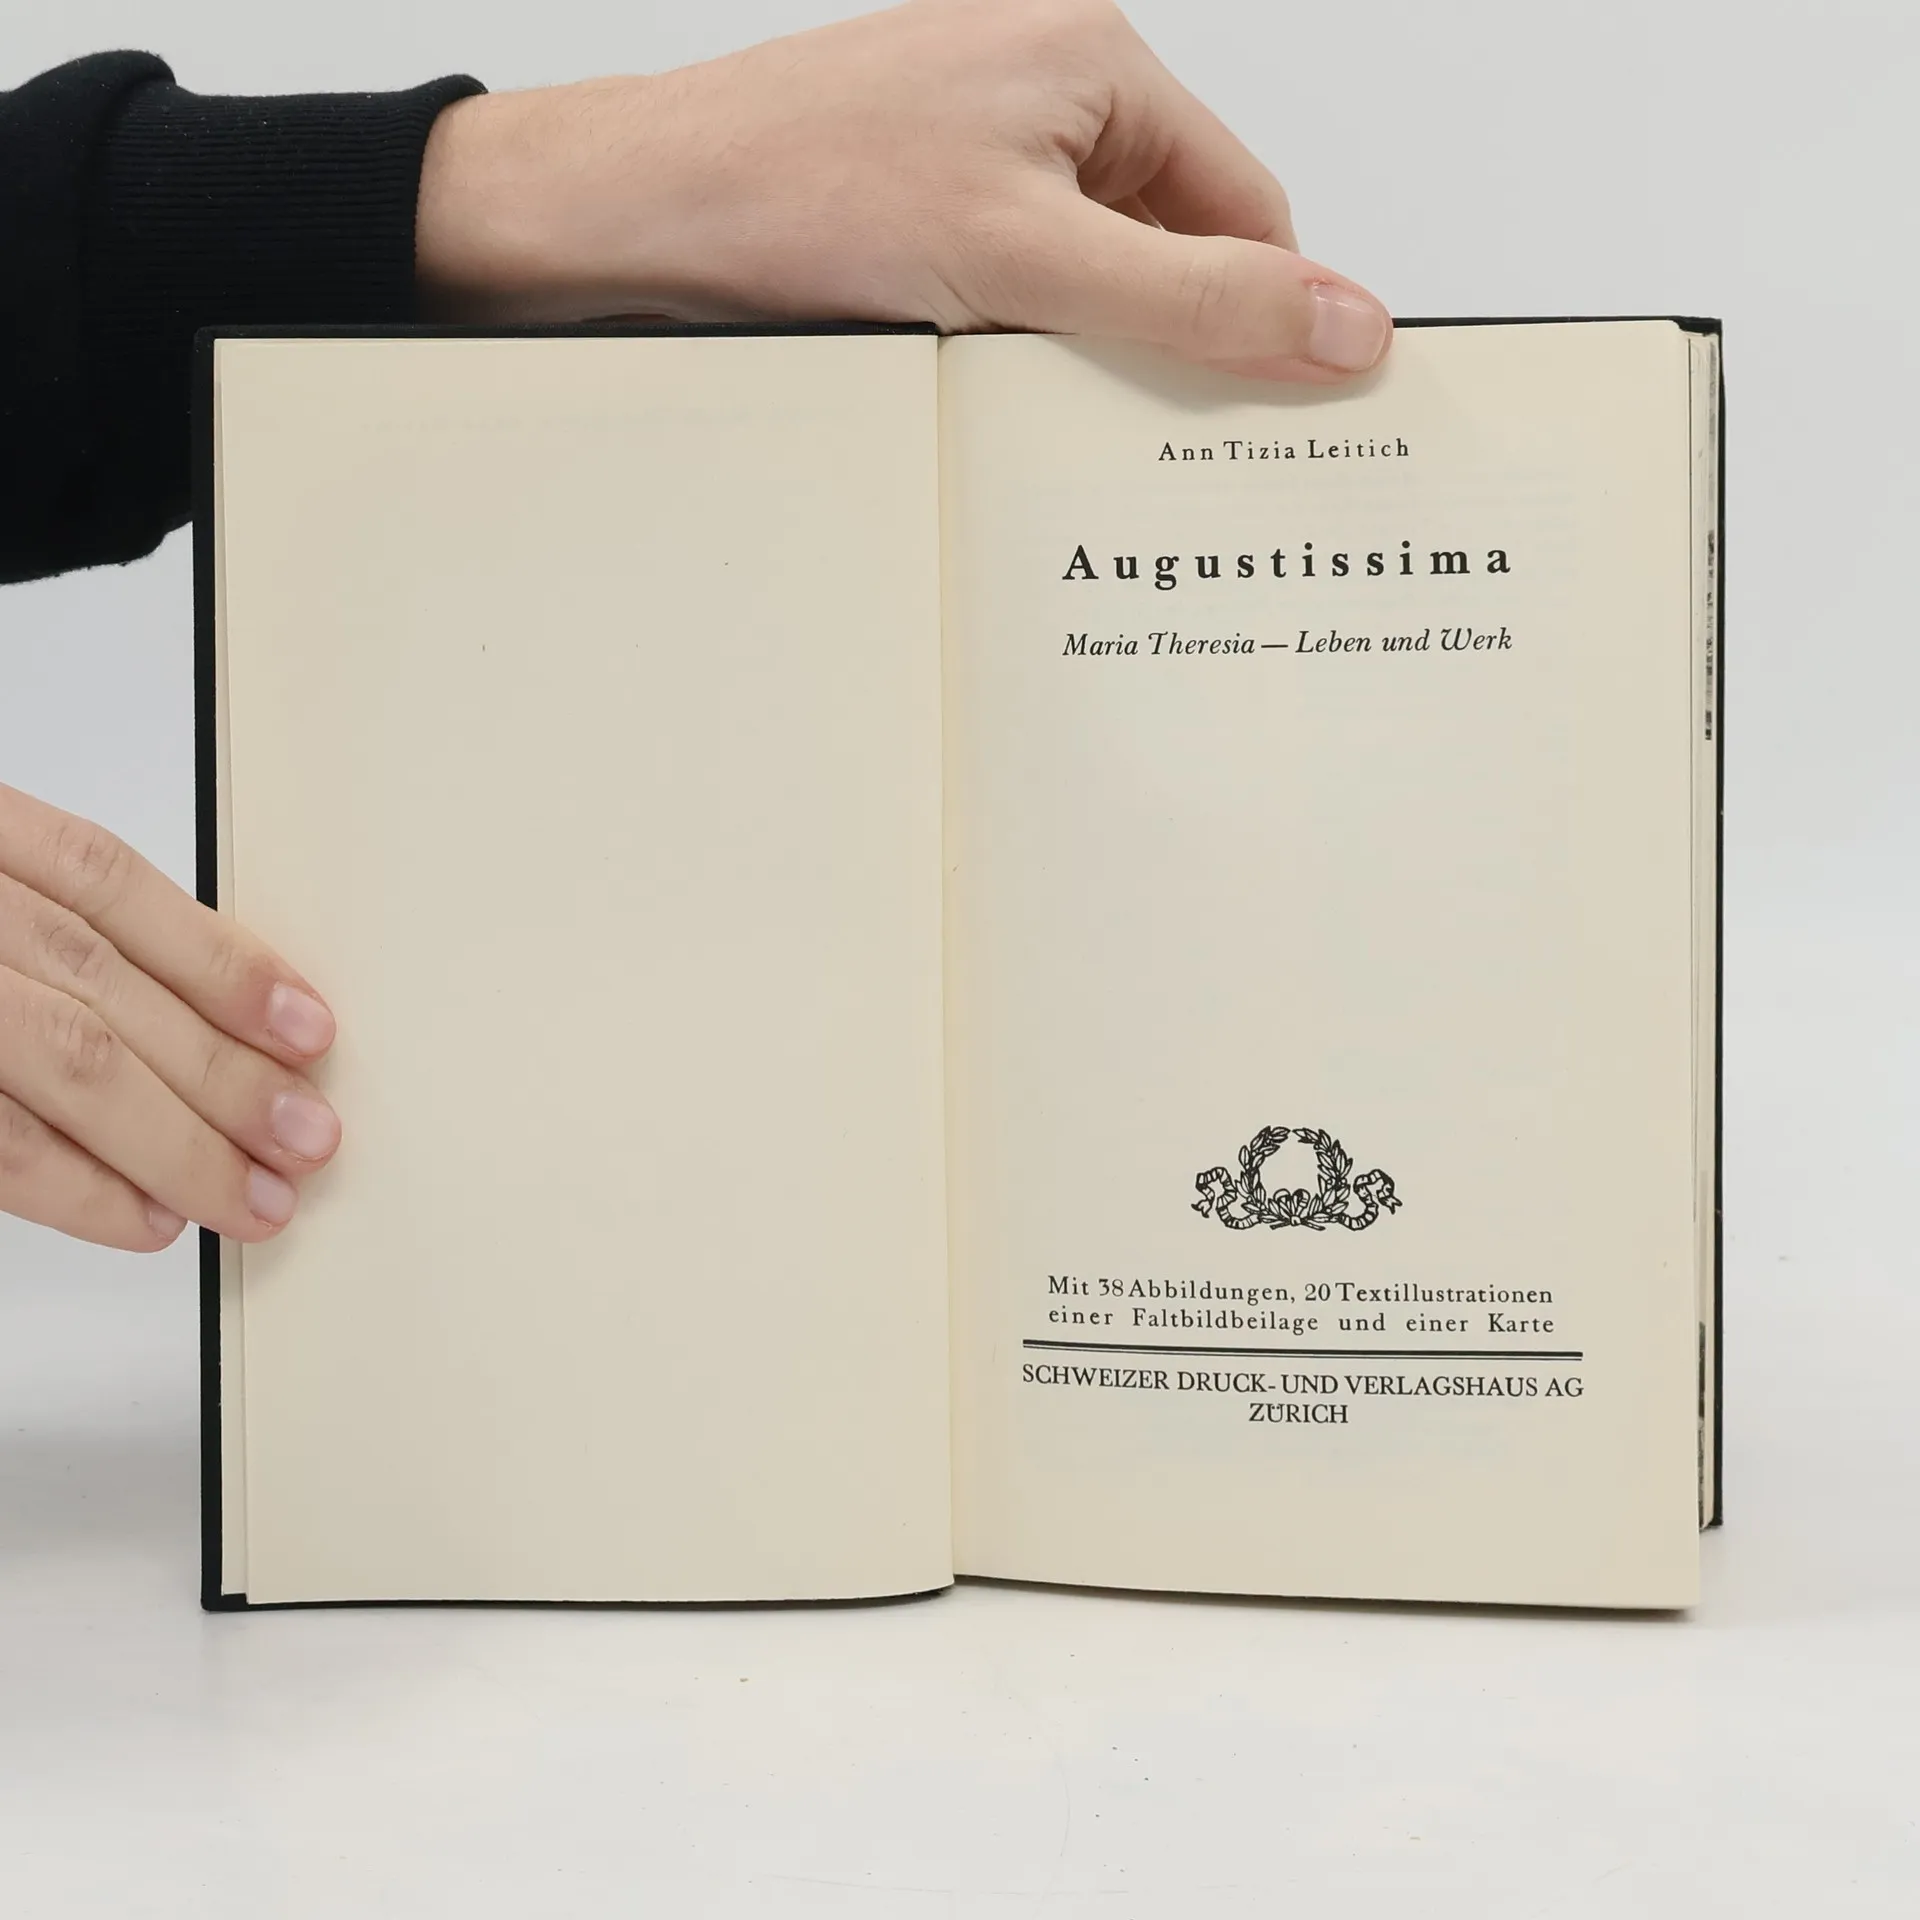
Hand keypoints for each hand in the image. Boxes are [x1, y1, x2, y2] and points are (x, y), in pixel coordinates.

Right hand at [0, 785, 339, 1250]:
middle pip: (101, 990)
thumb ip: (41, 919)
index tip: (309, 1027)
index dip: (221, 959)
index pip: (110, 886)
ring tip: (250, 1199)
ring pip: (59, 1061)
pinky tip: (145, 1218)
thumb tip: (206, 1011)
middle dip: (222, 1075)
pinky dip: (72, 1187)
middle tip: (306, 1140)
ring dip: (173, 1143)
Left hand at [416, 0, 1390, 381]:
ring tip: (1014, 378)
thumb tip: (1344, 324)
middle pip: (1169, 236)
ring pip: (1087, 259)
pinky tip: (972, 363)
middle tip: (1124, 418)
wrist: (635, 208)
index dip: (1260, 314)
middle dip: (1157, 330)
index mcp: (1097, 58)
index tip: (1267, 409)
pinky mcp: (921, 176)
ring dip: (1076, 336)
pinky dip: (1012, 324)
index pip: (1247, 206)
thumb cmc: (801, 195)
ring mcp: (976, 125)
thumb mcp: (1029, 264)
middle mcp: (1042, 76)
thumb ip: (1197, 301)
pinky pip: (1014, 262)